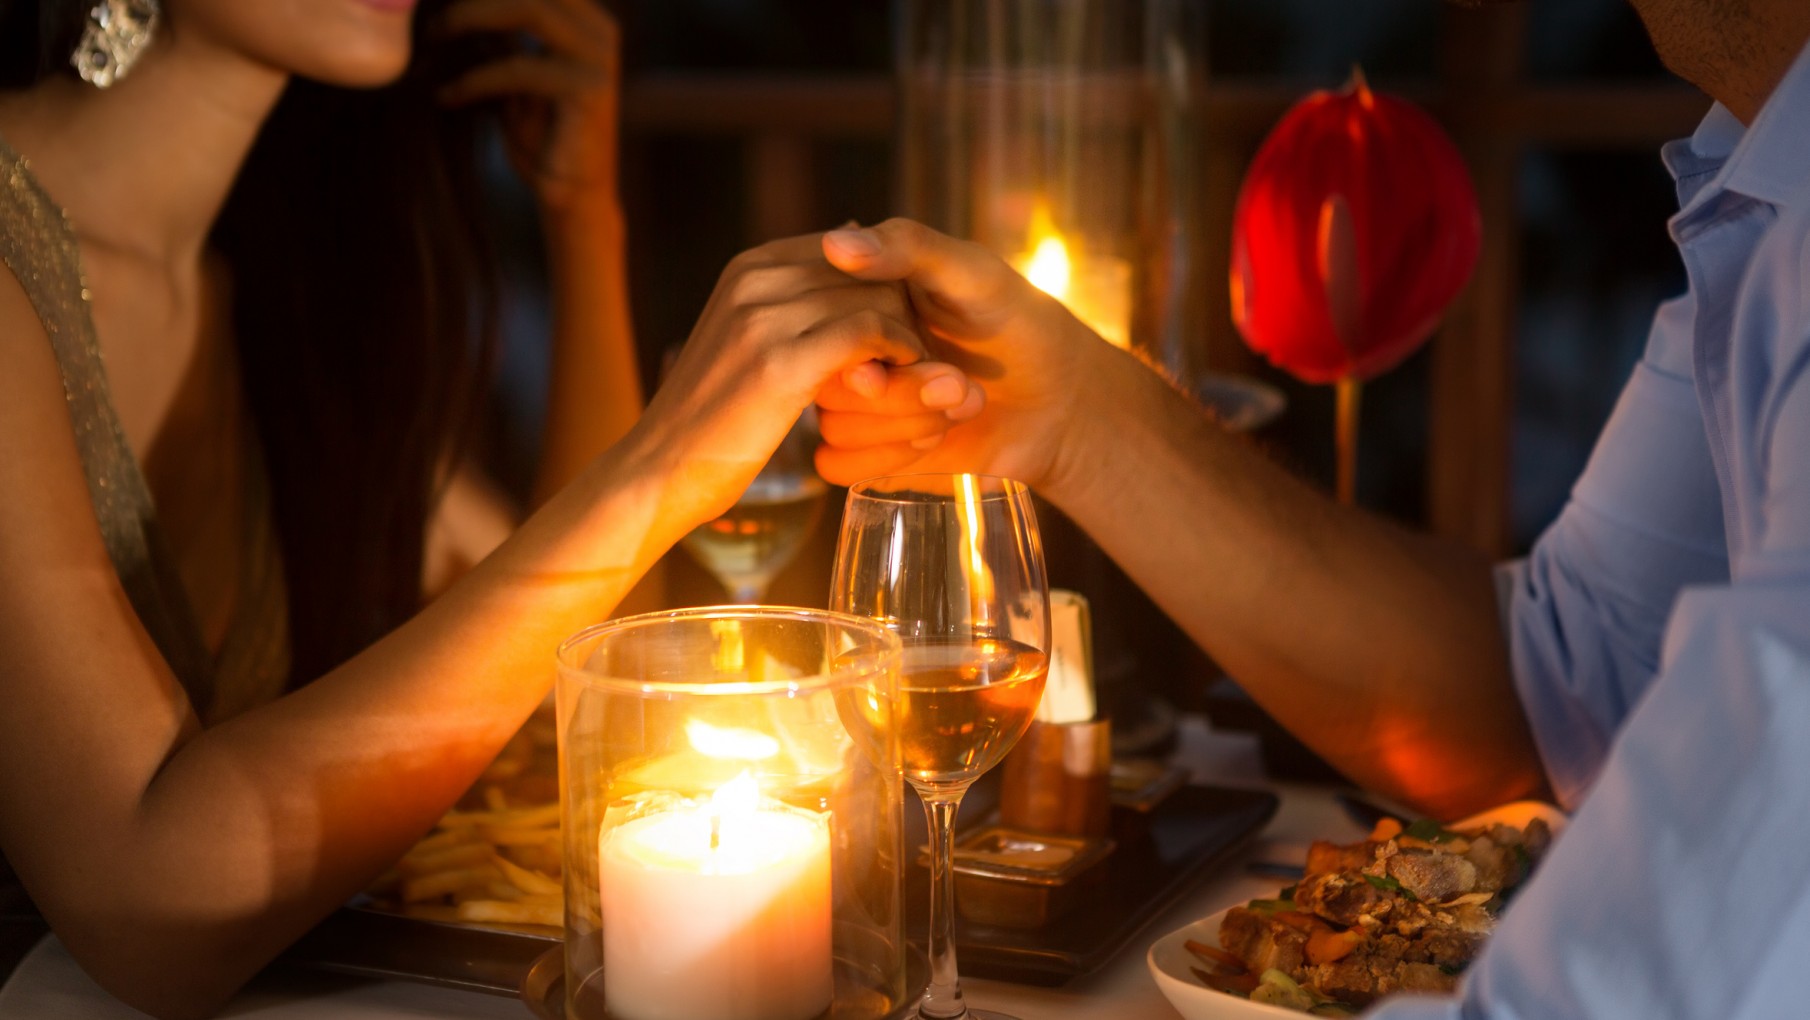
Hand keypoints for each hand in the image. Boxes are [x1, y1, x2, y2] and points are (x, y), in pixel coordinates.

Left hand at [439, 0, 620, 211]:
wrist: (571, 197)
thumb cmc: (540, 137)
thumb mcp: (515, 73)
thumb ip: (502, 33)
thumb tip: (457, 1)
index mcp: (588, 21)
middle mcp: (601, 32)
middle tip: (432, 18)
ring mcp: (599, 61)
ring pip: (530, 9)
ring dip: (471, 17)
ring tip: (434, 38)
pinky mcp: (588, 94)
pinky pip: (519, 68)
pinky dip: (475, 79)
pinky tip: (447, 97)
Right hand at [633, 234, 980, 524]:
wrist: (658, 472)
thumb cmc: (711, 420)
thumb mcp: (745, 344)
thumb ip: (791, 306)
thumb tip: (846, 259)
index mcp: (749, 267)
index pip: (848, 248)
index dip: (885, 287)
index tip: (901, 329)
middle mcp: (754, 278)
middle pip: (868, 270)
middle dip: (904, 309)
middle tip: (920, 355)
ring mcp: (764, 316)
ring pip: (875, 298)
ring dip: (908, 335)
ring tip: (917, 372)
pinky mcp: (781, 363)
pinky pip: (868, 334)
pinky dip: (897, 354)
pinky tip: (899, 381)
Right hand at [815, 218, 1109, 490]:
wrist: (1058, 400)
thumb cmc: (1018, 323)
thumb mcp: (973, 272)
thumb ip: (908, 248)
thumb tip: (836, 242)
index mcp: (858, 298)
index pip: (818, 320)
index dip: (861, 343)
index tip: (915, 348)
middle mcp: (848, 349)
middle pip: (825, 381)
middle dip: (900, 392)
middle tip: (959, 383)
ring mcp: (855, 402)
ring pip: (834, 427)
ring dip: (905, 423)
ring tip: (962, 404)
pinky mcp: (866, 451)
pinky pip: (836, 465)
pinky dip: (888, 457)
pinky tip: (935, 439)